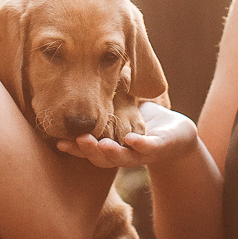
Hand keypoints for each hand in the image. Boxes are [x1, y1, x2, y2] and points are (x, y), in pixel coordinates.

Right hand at [56, 101, 198, 170]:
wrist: (177, 135)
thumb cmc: (144, 121)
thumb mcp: (120, 109)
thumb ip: (101, 102)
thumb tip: (75, 80)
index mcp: (111, 146)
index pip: (89, 150)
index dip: (74, 147)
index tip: (60, 141)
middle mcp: (124, 154)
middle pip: (102, 158)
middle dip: (89, 151)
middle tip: (78, 140)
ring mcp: (143, 152)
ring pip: (124, 157)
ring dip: (112, 153)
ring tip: (102, 144)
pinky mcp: (161, 146)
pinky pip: (150, 148)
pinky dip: (141, 145)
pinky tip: (132, 139)